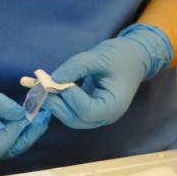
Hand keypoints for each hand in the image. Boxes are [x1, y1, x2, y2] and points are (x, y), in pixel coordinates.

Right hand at [0, 47, 48, 159]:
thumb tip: (22, 114)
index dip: (12, 136)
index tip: (23, 118)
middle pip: (6, 149)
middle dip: (25, 136)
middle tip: (42, 121)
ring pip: (9, 141)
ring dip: (25, 130)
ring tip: (41, 117)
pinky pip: (7, 131)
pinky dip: (18, 123)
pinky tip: (29, 114)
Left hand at [42, 23, 172, 128]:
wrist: (135, 57)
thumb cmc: (122, 56)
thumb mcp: (100, 56)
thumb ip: (77, 66)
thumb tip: (53, 78)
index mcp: (114, 106)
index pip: (86, 110)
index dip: (70, 96)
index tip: (58, 78)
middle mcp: (106, 115)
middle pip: (76, 120)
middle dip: (57, 104)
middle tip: (41, 86)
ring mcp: (99, 115)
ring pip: (72, 118)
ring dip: (55, 103)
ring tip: (43, 85)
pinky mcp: (91, 109)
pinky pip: (72, 110)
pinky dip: (60, 100)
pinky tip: (50, 87)